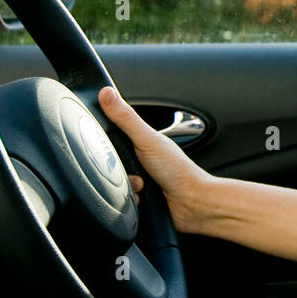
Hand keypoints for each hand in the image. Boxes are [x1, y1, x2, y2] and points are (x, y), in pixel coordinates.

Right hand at [97, 85, 213, 234]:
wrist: (191, 204)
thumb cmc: (178, 171)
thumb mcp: (147, 140)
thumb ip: (126, 118)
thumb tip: (107, 93)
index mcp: (142, 139)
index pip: (112, 134)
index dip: (105, 141)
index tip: (109, 147)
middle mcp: (140, 157)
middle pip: (109, 162)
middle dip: (115, 170)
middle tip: (131, 169)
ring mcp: (140, 178)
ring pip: (113, 182)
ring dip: (124, 187)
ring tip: (141, 185)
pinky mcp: (139, 197)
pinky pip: (120, 200)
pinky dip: (129, 201)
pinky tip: (141, 198)